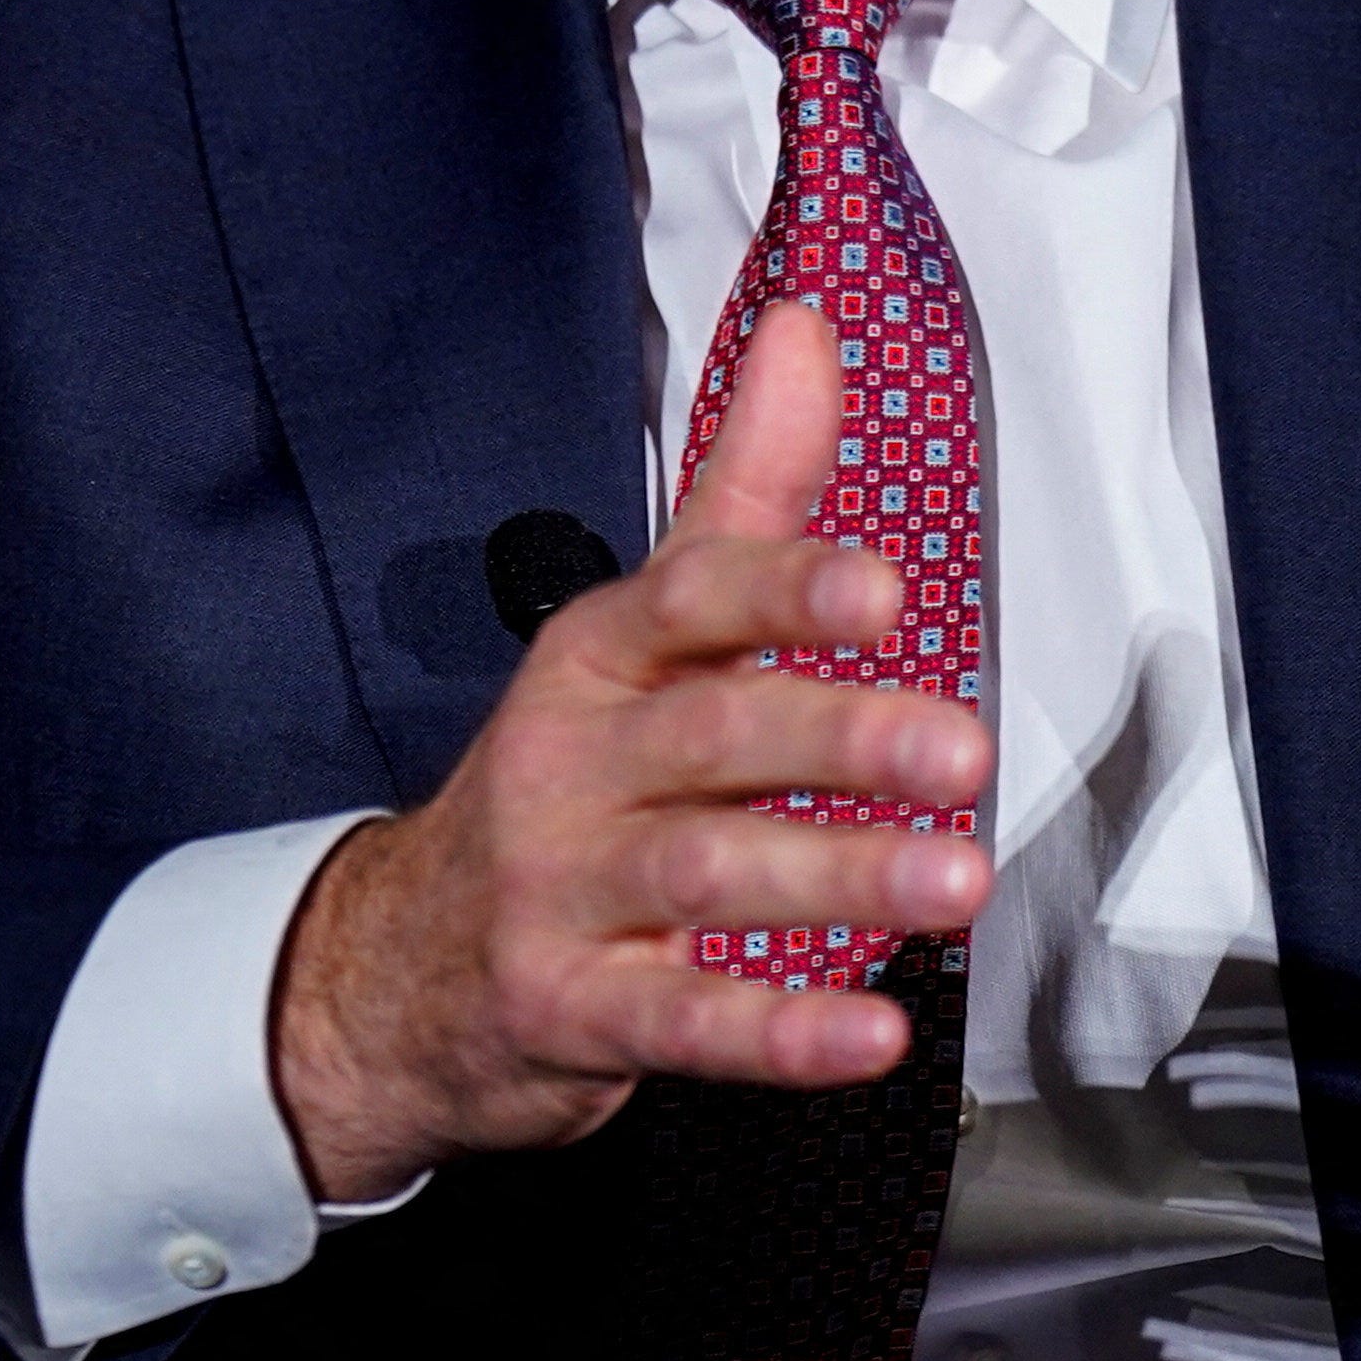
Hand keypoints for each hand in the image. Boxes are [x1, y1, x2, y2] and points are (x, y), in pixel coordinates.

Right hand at [272, 304, 992, 1195]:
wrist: (397, 963)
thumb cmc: (562, 781)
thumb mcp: (640, 628)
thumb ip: (743, 489)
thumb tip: (805, 327)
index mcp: (601, 656)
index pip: (688, 601)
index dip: (784, 591)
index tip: (882, 589)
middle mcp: (573, 762)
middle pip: (710, 736)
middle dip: (840, 739)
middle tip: (963, 752)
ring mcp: (560, 889)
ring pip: (704, 873)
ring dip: (839, 877)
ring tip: (956, 882)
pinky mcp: (567, 1008)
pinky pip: (679, 1020)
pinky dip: (775, 1032)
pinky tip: (868, 1034)